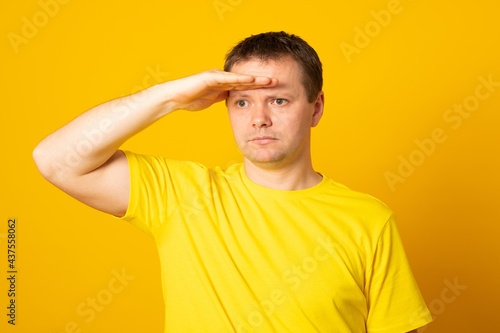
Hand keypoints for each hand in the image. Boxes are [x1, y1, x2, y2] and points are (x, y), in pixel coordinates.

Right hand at [162, 69, 277, 111]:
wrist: (174, 97)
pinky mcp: (211, 77)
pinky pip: (228, 78)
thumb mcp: (211, 100)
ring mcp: (217, 76)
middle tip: (279, 81)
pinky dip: (241, 79)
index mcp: (224, 84)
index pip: (245, 86)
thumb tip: (233, 103)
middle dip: (262, 81)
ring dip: (256, 78)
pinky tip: (252, 79)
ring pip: (241, 77)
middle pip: (247, 79)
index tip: (274, 90)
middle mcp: (223, 78)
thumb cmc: (190, 99)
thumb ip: (222, 98)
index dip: (259, 87)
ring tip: (271, 80)